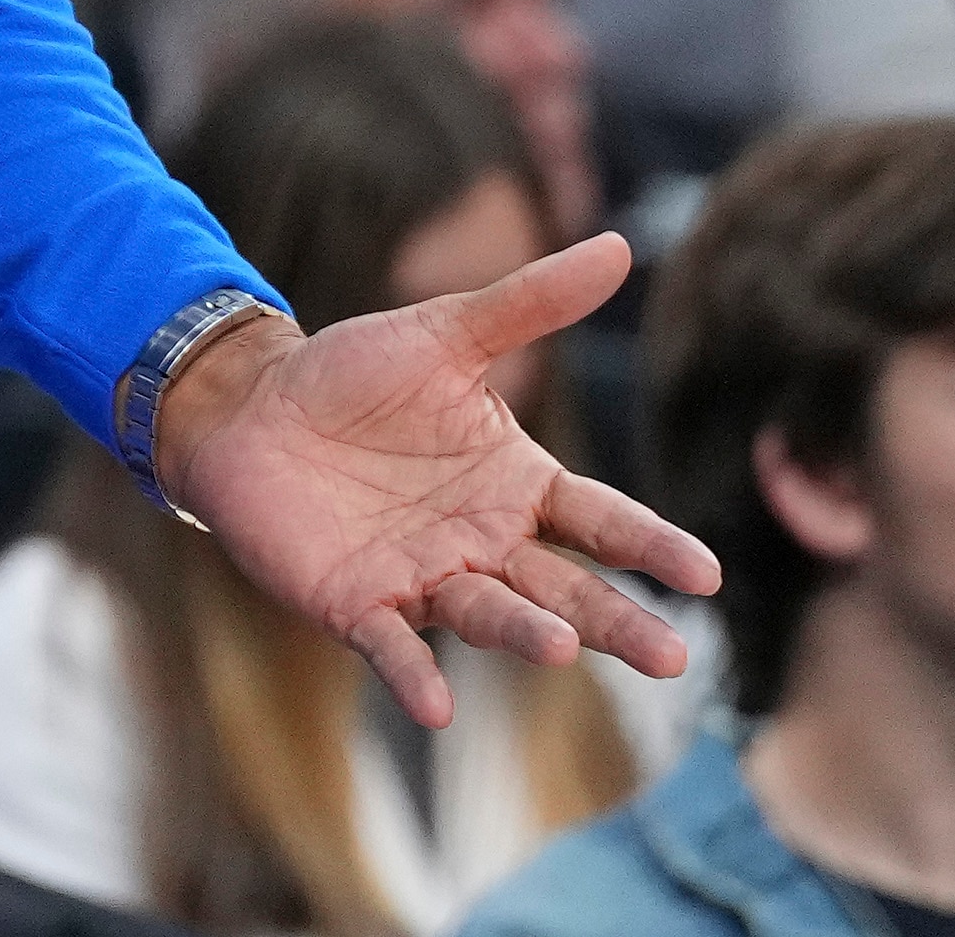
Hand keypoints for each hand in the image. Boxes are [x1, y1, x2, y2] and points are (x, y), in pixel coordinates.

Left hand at [165, 234, 717, 728]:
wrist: (250, 406)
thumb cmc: (354, 374)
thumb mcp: (445, 332)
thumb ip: (530, 303)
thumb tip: (621, 246)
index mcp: (517, 484)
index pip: (600, 521)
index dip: (650, 547)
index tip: (704, 576)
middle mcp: (483, 543)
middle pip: (565, 590)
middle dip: (615, 622)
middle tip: (671, 658)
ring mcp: (424, 579)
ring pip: (489, 616)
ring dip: (525, 635)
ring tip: (561, 649)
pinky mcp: (357, 605)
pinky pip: (393, 648)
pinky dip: (414, 677)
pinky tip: (437, 707)